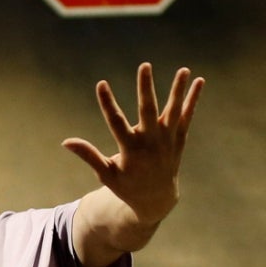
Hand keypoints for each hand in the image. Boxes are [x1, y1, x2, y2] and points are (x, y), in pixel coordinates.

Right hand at [62, 62, 203, 217]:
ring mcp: (167, 140)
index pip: (116, 122)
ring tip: (184, 70)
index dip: (107, 103)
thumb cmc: (126, 186)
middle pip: (148, 111)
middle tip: (144, 66)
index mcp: (130, 150)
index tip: (101, 83)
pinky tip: (199, 81)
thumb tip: (65, 142)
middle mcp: (151, 143)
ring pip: (174, 111)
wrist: (156, 200)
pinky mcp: (178, 139)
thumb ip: (89, 155)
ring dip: (178, 90)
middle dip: (146, 88)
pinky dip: (193, 99)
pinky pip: (187, 116)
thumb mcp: (105, 174)